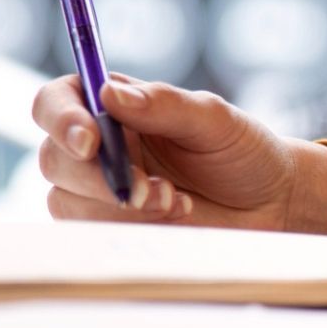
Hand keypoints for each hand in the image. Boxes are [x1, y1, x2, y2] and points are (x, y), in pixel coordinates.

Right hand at [32, 73, 326, 236]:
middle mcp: (97, 146)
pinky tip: (176, 217)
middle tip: (151, 189)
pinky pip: (94, 234)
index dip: (62, 121)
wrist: (271, 203)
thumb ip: (165, 105)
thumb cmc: (242, 151)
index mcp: (111, 106)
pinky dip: (132, 229)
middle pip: (55, 159)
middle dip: (98, 178)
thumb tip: (110, 93)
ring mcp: (100, 190)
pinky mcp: (115, 228)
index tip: (90, 141)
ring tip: (177, 202)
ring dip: (118, 209)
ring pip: (67, 202)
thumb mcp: (213, 120)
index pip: (55, 103)